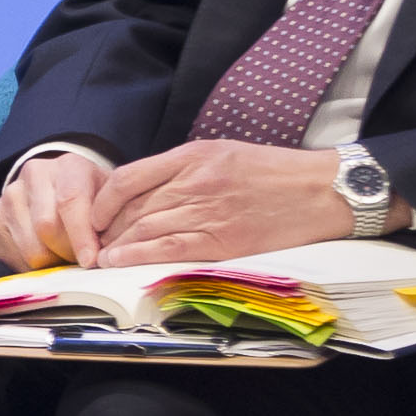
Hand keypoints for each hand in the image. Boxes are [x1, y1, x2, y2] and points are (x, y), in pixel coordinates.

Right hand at [0, 150, 109, 268]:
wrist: (57, 188)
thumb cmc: (91, 199)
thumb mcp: (109, 201)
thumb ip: (112, 221)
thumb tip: (107, 256)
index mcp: (67, 165)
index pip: (70, 201)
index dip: (80, 236)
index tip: (90, 261)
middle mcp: (32, 174)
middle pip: (46, 227)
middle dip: (67, 253)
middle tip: (81, 260)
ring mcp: (7, 195)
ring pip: (29, 247)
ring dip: (50, 262)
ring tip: (63, 256)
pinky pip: (13, 256)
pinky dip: (31, 266)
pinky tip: (44, 255)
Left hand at [90, 139, 367, 263]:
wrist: (321, 190)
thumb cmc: (274, 172)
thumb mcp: (224, 153)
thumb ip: (184, 169)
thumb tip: (146, 191)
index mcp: (193, 156)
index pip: (129, 177)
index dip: (103, 200)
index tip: (96, 215)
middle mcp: (195, 181)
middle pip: (133, 206)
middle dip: (108, 227)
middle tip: (94, 242)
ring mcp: (208, 211)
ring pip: (146, 228)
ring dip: (118, 245)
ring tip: (103, 257)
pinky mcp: (223, 240)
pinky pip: (169, 248)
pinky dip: (140, 256)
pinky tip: (122, 262)